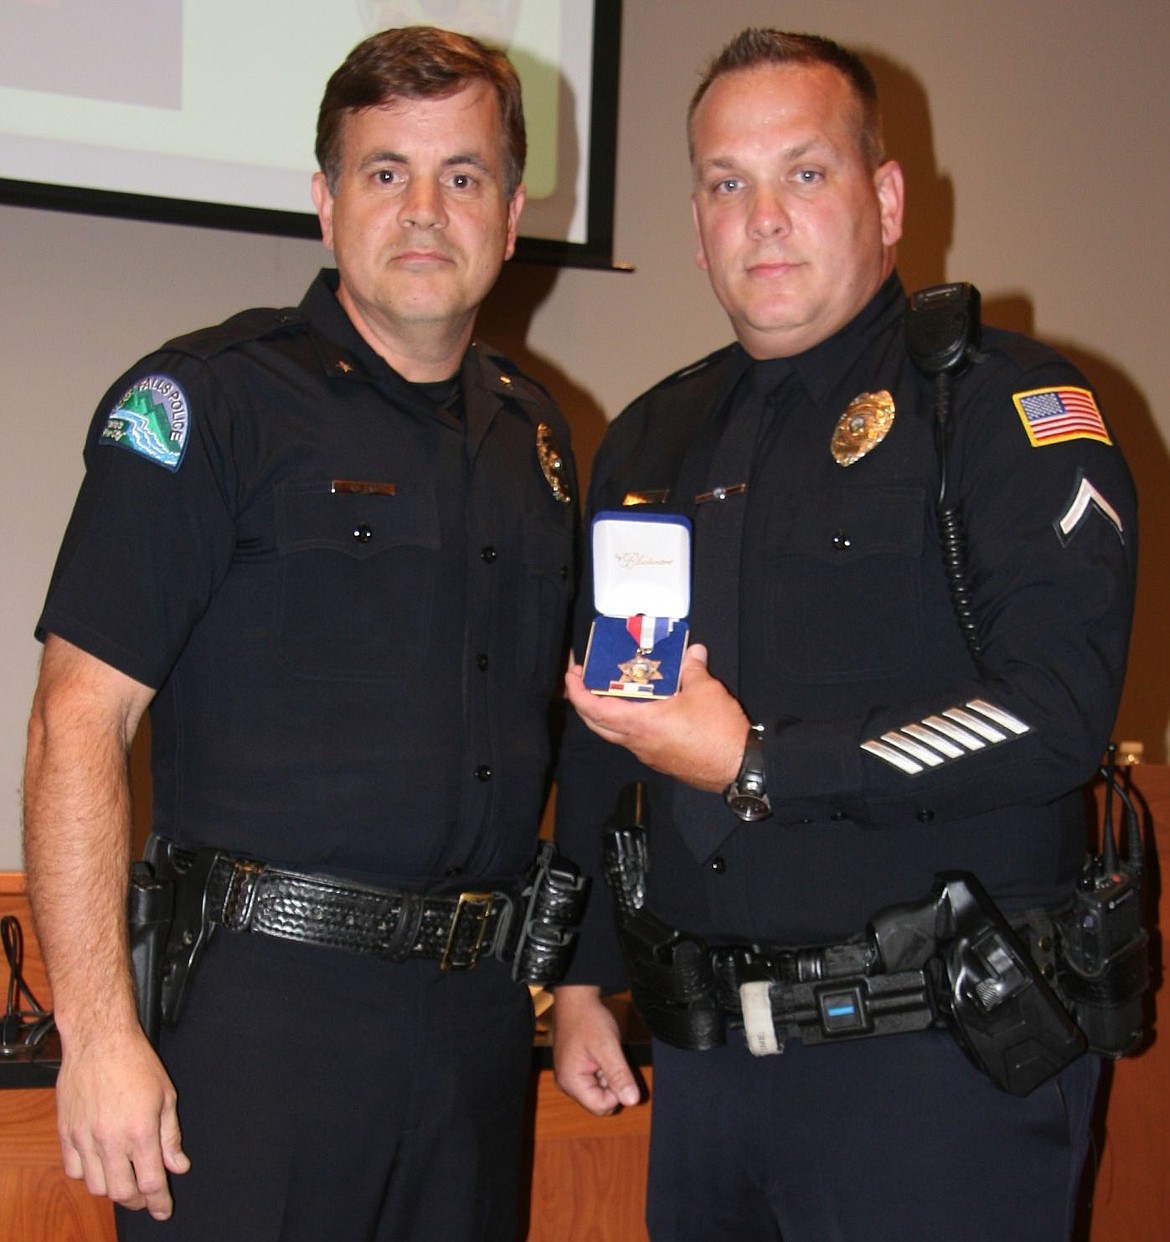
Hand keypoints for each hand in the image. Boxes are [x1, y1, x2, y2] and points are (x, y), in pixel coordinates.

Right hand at [55, 1024, 189, 1218]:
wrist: (100, 1040)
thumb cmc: (136, 1062)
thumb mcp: (166, 1096)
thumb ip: (171, 1136)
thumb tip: (179, 1166)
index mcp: (140, 1130)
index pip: (151, 1182)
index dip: (160, 1202)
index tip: (164, 1210)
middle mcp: (110, 1139)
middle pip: (122, 1192)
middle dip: (138, 1201)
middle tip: (147, 1197)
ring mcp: (85, 1138)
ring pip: (96, 1186)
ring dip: (113, 1190)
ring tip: (125, 1180)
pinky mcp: (66, 1132)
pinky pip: (74, 1170)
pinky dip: (88, 1175)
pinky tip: (101, 1165)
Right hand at [552, 985, 641, 1115]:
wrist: (575, 998)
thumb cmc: (588, 1019)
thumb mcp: (608, 1046)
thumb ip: (619, 1075)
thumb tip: (632, 1101)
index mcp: (571, 1082)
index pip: (602, 1107)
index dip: (616, 1091)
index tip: (615, 1066)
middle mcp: (566, 1084)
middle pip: (599, 1102)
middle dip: (611, 1084)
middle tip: (608, 1058)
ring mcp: (568, 1078)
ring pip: (598, 1092)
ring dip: (607, 1076)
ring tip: (602, 1052)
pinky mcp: (573, 1070)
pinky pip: (593, 1082)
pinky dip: (601, 1070)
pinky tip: (599, 1052)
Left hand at [564, 643, 749, 791]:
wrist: (739, 768)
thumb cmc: (719, 733)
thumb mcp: (705, 690)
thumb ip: (693, 668)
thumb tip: (693, 651)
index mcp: (640, 725)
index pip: (594, 710)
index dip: (577, 692)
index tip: (571, 674)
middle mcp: (638, 743)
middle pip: (597, 725)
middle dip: (584, 701)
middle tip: (583, 679)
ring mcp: (648, 754)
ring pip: (615, 734)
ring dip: (606, 713)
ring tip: (611, 689)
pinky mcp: (661, 760)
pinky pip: (634, 740)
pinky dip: (628, 722)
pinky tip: (643, 707)